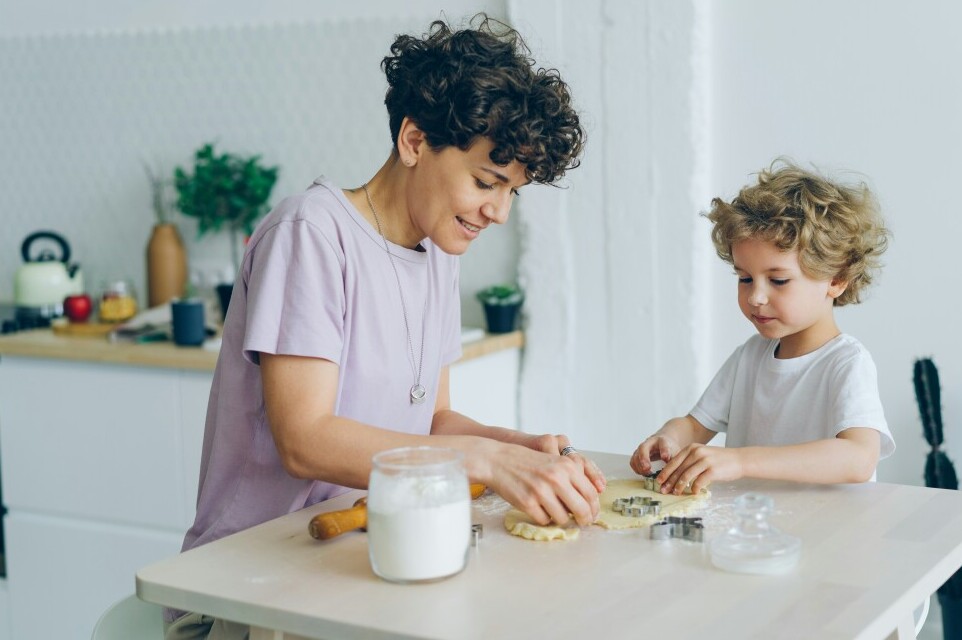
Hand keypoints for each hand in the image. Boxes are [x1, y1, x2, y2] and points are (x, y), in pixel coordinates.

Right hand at [485, 442, 600, 526]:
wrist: (498, 460)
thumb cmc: (526, 461)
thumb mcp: (554, 462)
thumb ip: (572, 477)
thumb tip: (589, 502)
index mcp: (566, 467)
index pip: (590, 494)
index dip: (594, 509)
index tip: (592, 515)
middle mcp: (556, 478)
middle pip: (581, 509)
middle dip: (584, 520)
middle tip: (582, 523)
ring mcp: (541, 491)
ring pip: (563, 518)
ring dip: (560, 519)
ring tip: (553, 510)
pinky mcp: (528, 503)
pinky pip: (544, 520)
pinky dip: (543, 518)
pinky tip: (538, 508)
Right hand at [630, 434, 679, 475]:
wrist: (662, 441)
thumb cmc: (669, 448)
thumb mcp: (676, 452)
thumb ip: (674, 461)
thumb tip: (672, 474)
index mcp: (662, 441)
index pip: (663, 444)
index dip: (664, 451)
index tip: (665, 458)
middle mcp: (649, 442)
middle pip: (643, 448)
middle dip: (644, 459)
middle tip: (647, 468)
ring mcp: (641, 448)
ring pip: (636, 456)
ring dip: (639, 466)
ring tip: (647, 474)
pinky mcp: (637, 454)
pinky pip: (633, 462)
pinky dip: (636, 468)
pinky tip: (643, 474)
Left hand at [655, 444, 744, 494]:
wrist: (739, 459)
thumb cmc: (719, 460)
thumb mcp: (702, 455)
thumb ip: (689, 461)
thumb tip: (675, 475)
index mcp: (692, 448)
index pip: (674, 461)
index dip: (665, 472)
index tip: (659, 481)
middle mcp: (697, 452)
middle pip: (678, 469)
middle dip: (669, 481)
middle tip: (663, 490)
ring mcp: (705, 461)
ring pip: (686, 476)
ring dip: (679, 486)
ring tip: (676, 493)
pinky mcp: (712, 470)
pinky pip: (699, 481)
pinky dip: (694, 488)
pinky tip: (693, 492)